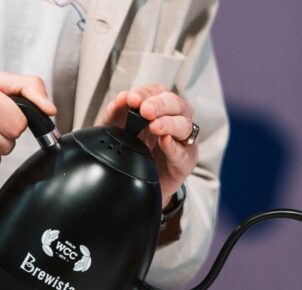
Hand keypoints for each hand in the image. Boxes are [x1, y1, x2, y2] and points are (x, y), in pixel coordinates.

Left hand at [100, 84, 197, 207]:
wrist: (135, 183)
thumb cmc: (132, 151)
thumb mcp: (116, 130)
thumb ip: (116, 113)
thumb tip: (120, 98)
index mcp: (160, 109)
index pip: (158, 92)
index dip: (146, 93)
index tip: (132, 98)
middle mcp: (175, 121)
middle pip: (177, 104)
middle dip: (160, 105)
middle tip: (145, 110)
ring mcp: (183, 141)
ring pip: (184, 126)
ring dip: (168, 124)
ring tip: (154, 126)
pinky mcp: (185, 162)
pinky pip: (184, 153)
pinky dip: (174, 147)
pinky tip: (165, 142)